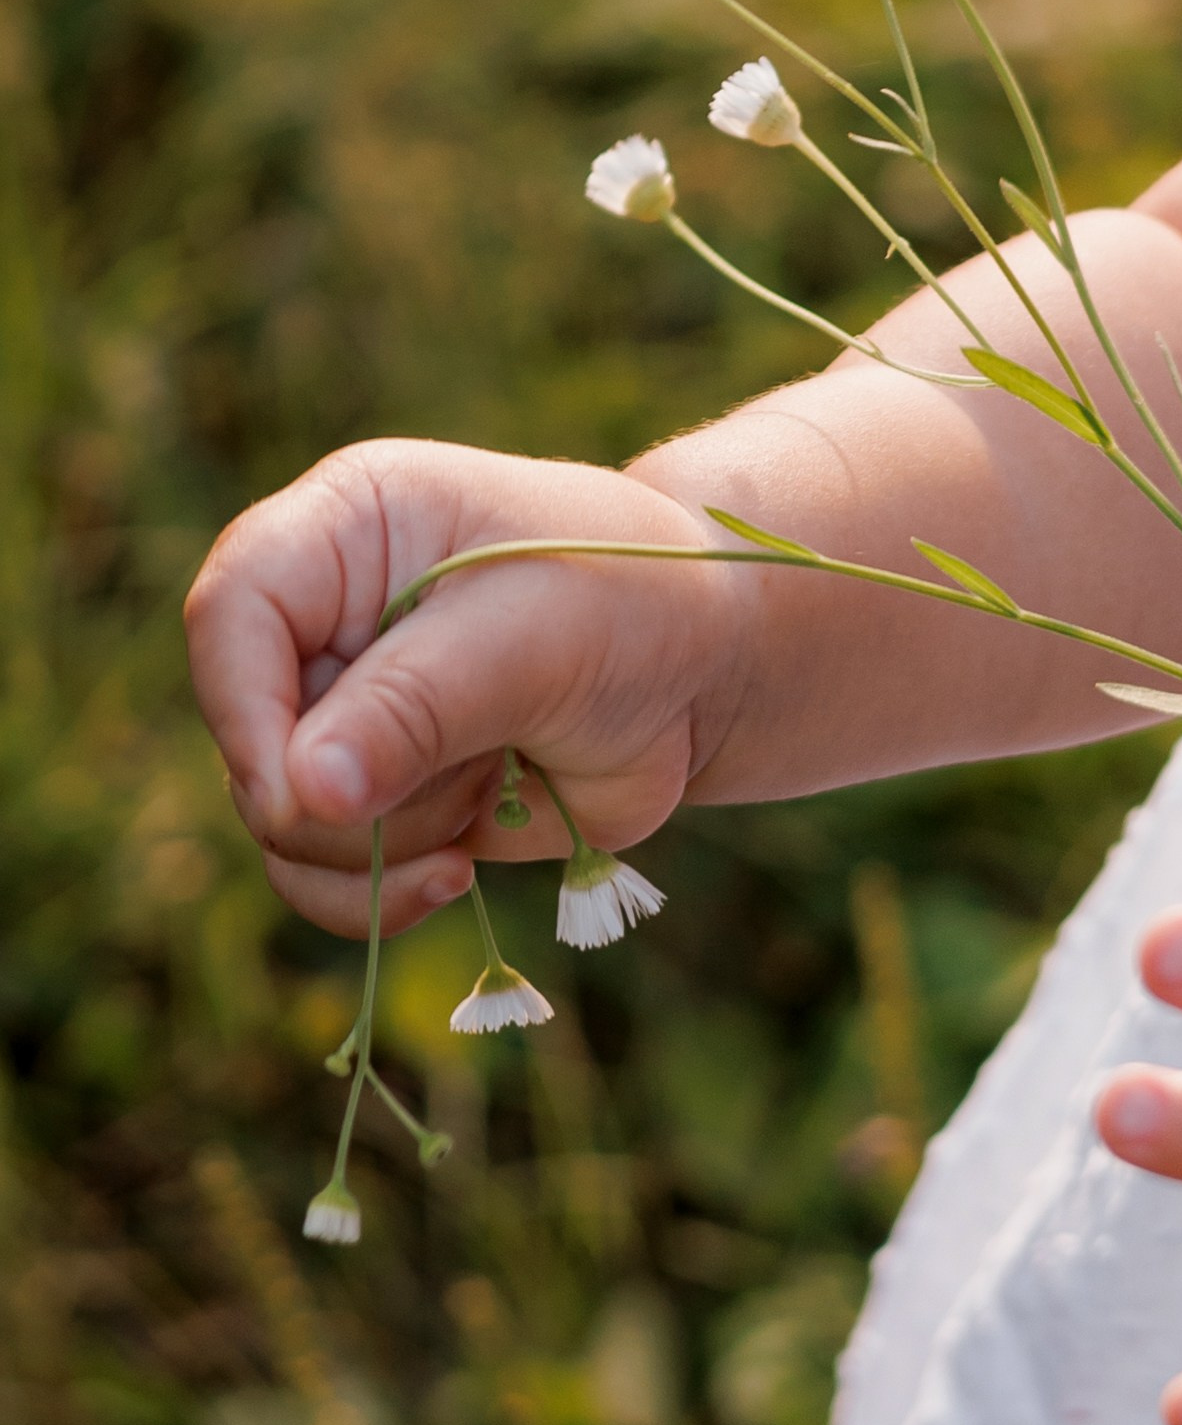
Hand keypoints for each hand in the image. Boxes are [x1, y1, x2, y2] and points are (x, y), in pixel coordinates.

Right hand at [186, 439, 746, 936]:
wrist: (706, 666)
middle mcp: (322, 622)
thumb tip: (302, 795)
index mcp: (344, 530)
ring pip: (284, 821)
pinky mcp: (380, 796)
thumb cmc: (632, 601)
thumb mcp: (535, 635)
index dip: (247, 709)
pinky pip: (324, 875)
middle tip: (475, 766)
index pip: (232, 611)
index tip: (309, 790)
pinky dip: (380, 894)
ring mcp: (343, 715)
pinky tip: (454, 874)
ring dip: (383, 843)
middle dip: (353, 792)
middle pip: (250, 738)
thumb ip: (417, 707)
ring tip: (490, 788)